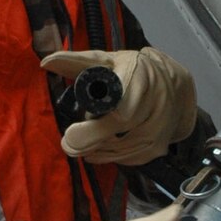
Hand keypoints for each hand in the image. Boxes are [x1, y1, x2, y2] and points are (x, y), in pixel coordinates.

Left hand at [41, 47, 196, 165]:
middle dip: (89, 139)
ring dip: (96, 150)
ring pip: (119, 151)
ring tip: (80, 143)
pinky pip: (127, 159)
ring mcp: (157, 130)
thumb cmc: (134, 71)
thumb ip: (76, 62)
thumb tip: (45, 62)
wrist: (175, 87)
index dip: (96, 124)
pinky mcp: (157, 149)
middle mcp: (154, 106)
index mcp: (139, 78)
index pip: (120, 106)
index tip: (71, 136)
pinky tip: (97, 149)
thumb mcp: (108, 61)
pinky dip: (109, 156)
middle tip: (68, 142)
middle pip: (116, 132)